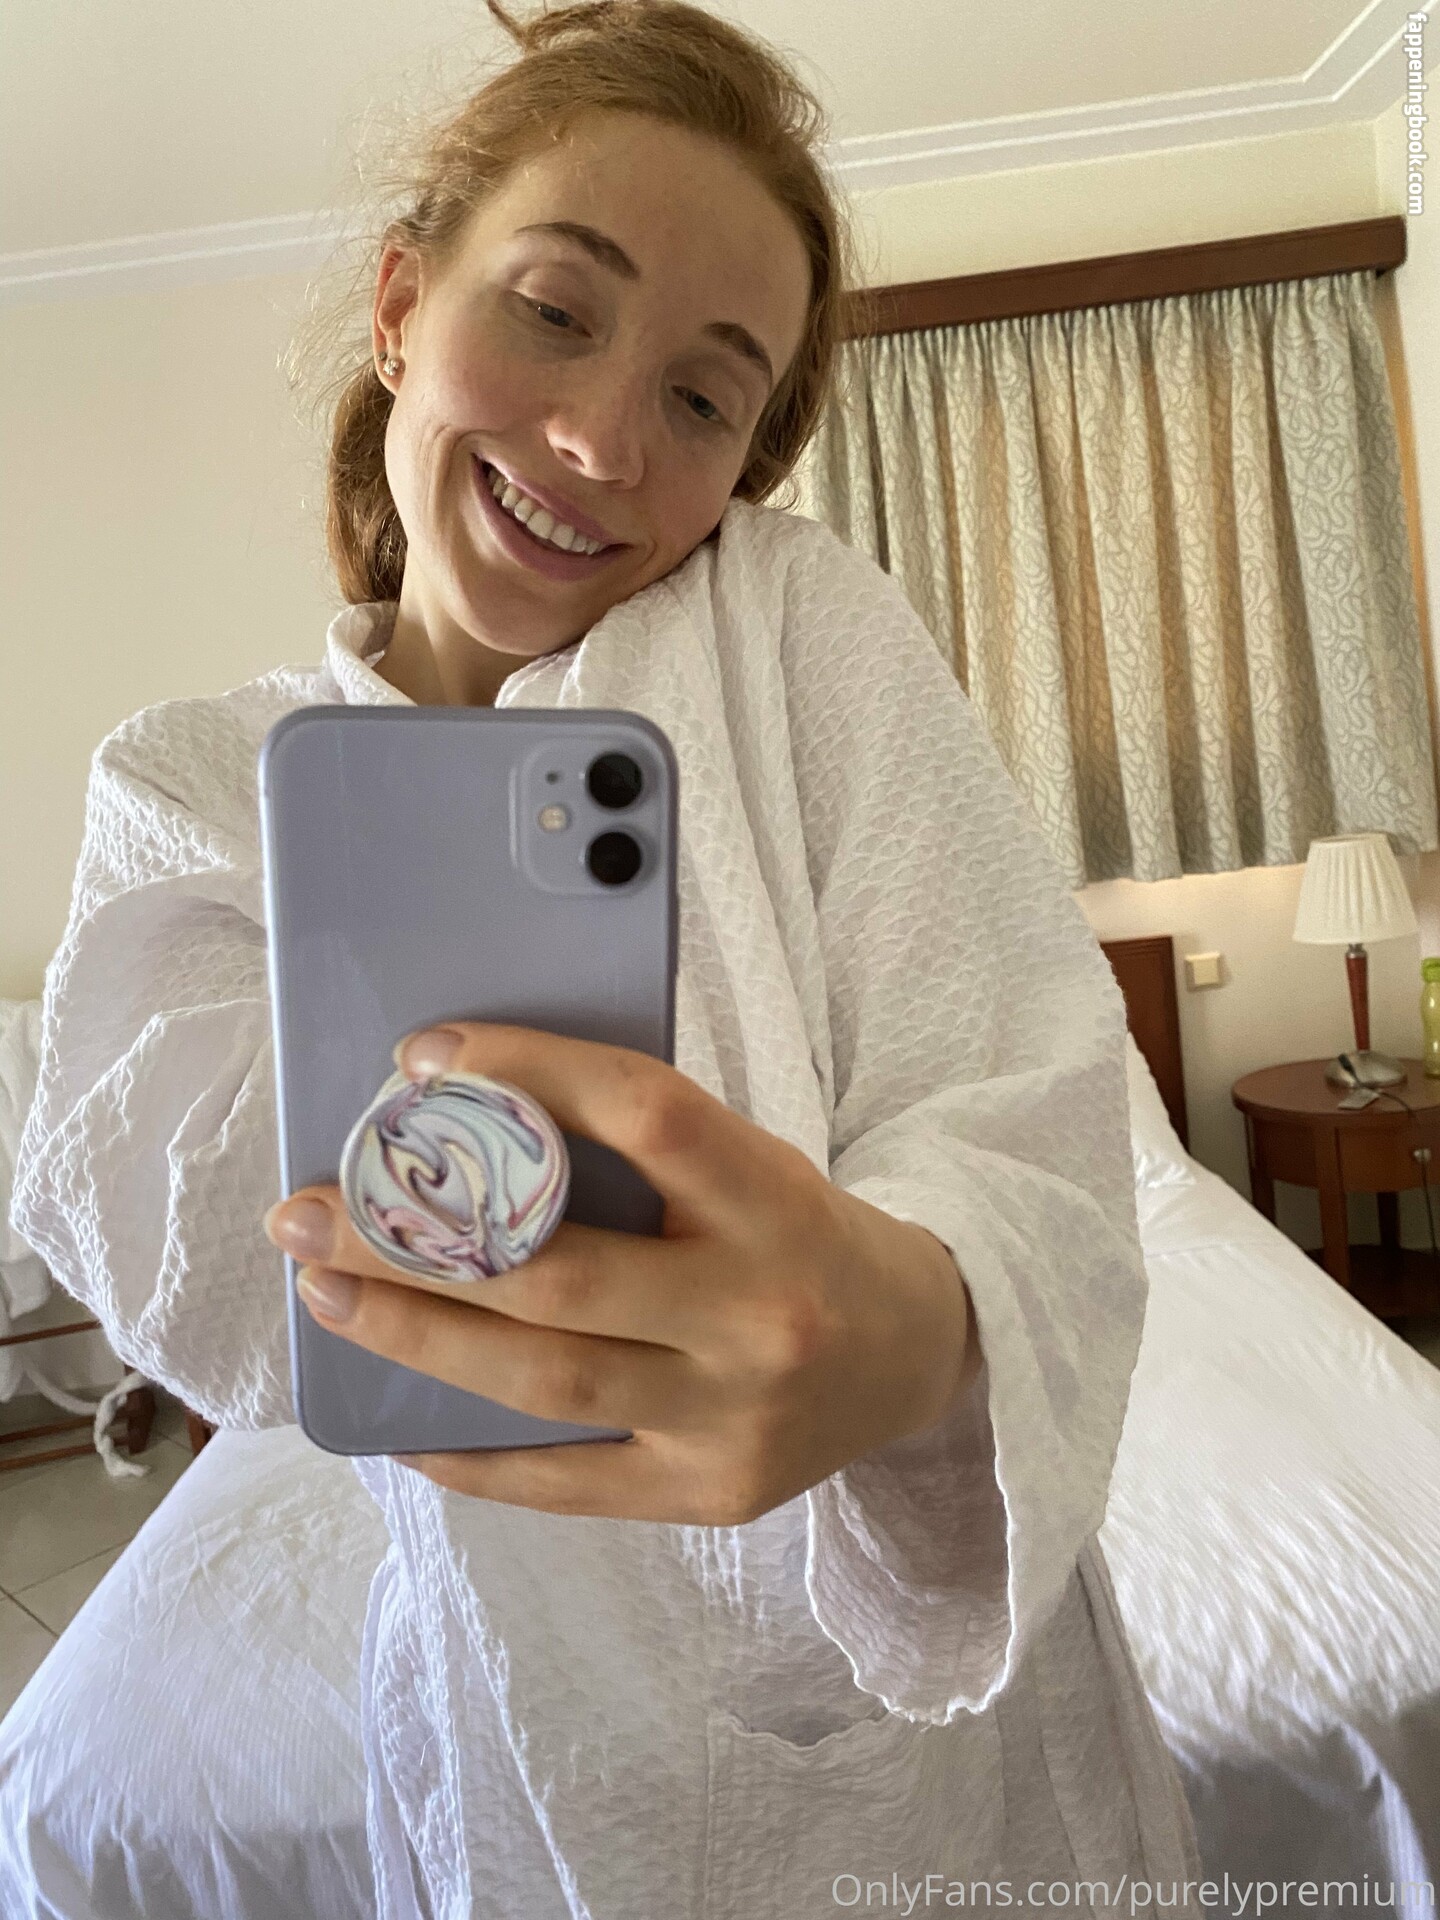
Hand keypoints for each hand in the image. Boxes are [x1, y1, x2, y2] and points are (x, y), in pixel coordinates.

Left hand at [263, 1022, 979, 1522]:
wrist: (916, 1354)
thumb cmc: (804, 1235)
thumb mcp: (755, 1165)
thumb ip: (641, 1153)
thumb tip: (470, 1123)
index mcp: (775, 1202)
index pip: (648, 1115)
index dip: (531, 1074)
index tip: (425, 1059)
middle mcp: (759, 1313)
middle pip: (558, 1274)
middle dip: (412, 1240)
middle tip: (306, 1210)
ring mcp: (735, 1416)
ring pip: (545, 1380)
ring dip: (415, 1338)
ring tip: (328, 1295)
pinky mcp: (709, 1493)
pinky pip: (566, 1483)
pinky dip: (472, 1456)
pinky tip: (397, 1424)